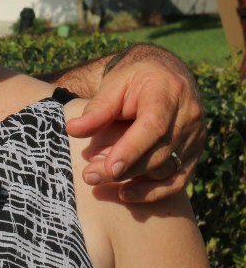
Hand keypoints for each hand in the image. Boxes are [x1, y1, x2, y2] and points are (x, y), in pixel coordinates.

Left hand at [66, 44, 203, 202]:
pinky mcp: (194, 152)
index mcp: (168, 94)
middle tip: (89, 176)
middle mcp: (188, 117)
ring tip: (99, 179)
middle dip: (124, 169)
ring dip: (134, 180)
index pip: (154, 127)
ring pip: (168, 169)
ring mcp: (195, 137)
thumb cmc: (134, 77)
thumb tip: (72, 130)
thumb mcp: (113, 84)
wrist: (164, 72)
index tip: (109, 169)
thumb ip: (97, 109)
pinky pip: (178, 180)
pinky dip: (154, 191)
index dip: (132, 150)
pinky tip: (126, 195)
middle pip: (159, 153)